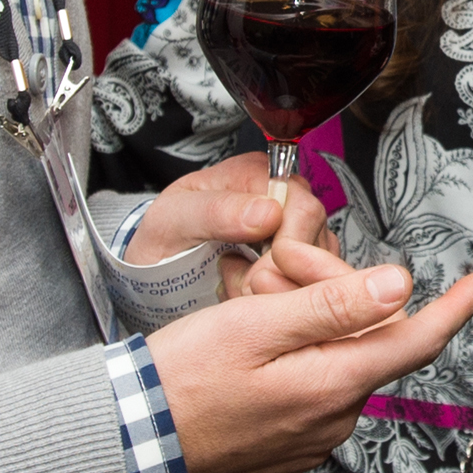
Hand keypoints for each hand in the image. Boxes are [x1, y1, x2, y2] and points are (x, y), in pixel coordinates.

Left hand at [131, 151, 339, 298]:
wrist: (156, 267)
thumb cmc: (163, 238)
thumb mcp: (173, 219)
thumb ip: (216, 211)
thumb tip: (267, 211)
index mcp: (256, 173)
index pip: (301, 208)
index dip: (285, 249)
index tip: (255, 278)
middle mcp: (283, 196)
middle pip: (314, 238)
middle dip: (282, 274)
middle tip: (243, 290)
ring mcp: (295, 229)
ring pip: (317, 265)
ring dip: (282, 289)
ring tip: (240, 292)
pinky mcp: (298, 260)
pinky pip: (310, 282)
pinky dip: (283, 296)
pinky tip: (254, 299)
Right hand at [155, 262, 472, 472]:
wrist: (132, 444)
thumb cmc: (180, 383)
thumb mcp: (254, 323)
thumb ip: (331, 304)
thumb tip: (398, 286)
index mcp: (333, 383)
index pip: (416, 340)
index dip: (455, 307)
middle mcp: (334, 417)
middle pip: (368, 339)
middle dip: (339, 299)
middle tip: (275, 278)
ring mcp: (313, 436)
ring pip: (339, 361)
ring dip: (313, 330)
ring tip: (251, 317)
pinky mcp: (291, 444)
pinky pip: (313, 388)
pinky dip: (296, 360)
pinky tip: (251, 354)